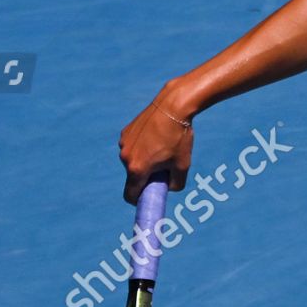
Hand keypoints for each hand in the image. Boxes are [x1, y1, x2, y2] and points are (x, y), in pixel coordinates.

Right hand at [118, 90, 193, 205]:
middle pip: (133, 176)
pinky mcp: (125, 132)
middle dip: (146, 176)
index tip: (148, 197)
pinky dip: (142, 146)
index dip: (138, 200)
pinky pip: (132, 146)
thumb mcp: (183, 166)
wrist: (173, 106)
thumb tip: (167, 188)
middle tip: (163, 167)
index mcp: (137, 169)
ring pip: (133, 160)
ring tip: (162, 146)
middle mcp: (125, 157)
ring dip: (144, 160)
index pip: (130, 195)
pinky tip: (155, 136)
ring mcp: (124, 144)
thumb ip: (176, 184)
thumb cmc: (178, 137)